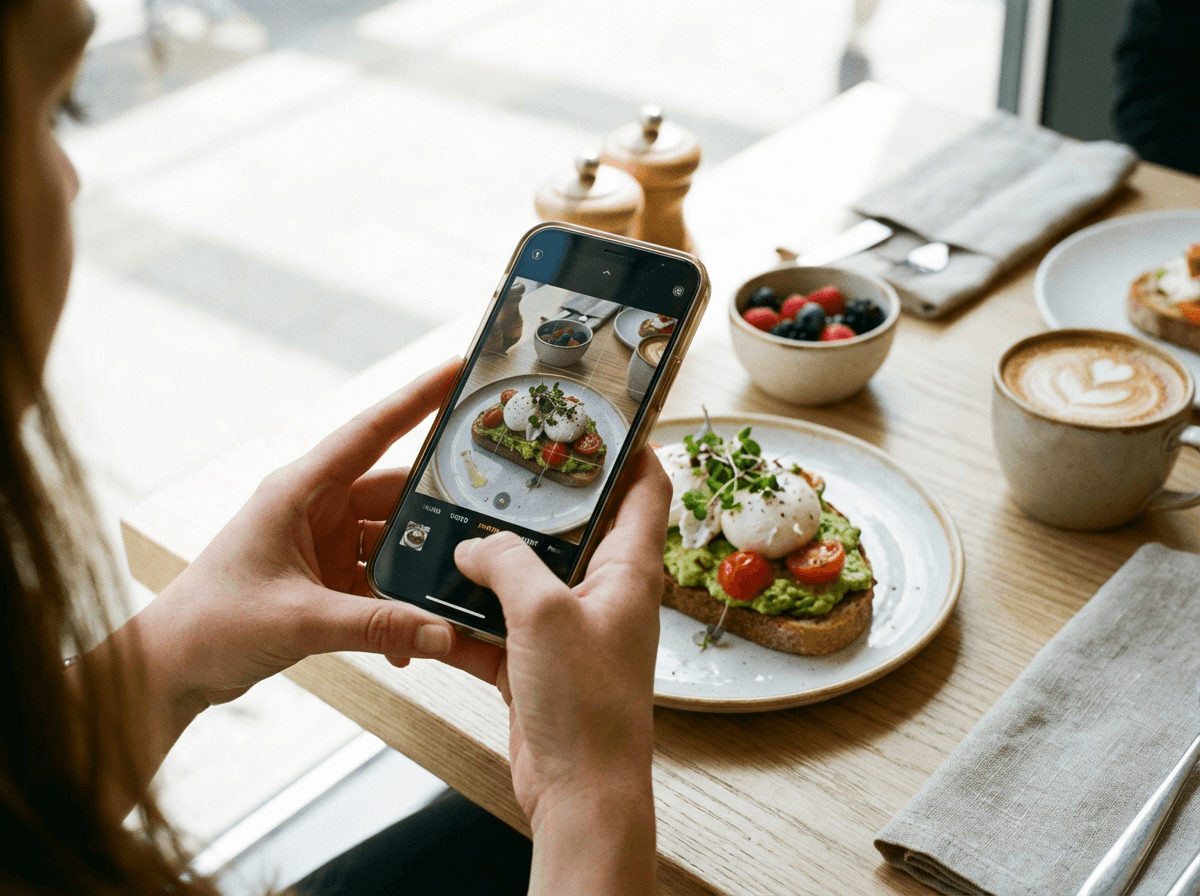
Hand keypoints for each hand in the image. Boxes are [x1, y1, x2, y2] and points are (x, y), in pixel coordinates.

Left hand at [128, 359, 484, 714]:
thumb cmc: (211, 624)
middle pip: (394, 492)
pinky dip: (399, 604)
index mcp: (298, 491)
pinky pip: (380, 579)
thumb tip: (443, 633)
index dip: (416, 398)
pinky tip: (414, 636)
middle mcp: (314, 508)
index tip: (457, 370)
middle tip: (489, 509)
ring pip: (394, 539)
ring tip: (458, 585)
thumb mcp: (299, 621)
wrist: (173, 667)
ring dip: (420, 567)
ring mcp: (322, 543)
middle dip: (439, 506)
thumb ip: (377, 626)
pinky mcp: (326, 577)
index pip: (370, 432)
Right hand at [454, 449, 670, 893]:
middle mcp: (604, 595)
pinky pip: (497, 626)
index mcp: (628, 571)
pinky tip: (429, 604)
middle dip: (536, 500)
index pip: (646, 490)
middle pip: (576, 528)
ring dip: (489, 560)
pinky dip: (466, 616)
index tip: (595, 417)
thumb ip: (506, 564)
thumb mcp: (544, 615)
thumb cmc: (587, 708)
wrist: (579, 795)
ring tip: (448, 527)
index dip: (629, 448)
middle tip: (495, 467)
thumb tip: (472, 543)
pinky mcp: (537, 664)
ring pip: (527, 577)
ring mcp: (569, 631)